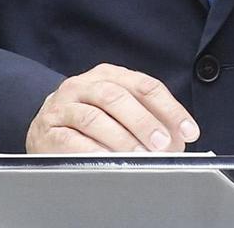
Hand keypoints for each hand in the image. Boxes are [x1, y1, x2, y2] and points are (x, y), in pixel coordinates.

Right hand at [25, 63, 199, 152]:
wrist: (45, 126)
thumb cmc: (90, 117)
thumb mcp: (120, 110)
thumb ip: (148, 119)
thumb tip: (177, 139)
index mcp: (109, 74)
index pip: (145, 86)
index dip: (170, 109)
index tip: (188, 131)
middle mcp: (85, 84)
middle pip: (117, 97)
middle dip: (144, 122)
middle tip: (162, 144)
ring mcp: (64, 105)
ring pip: (94, 117)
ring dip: (120, 138)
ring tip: (138, 156)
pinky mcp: (48, 129)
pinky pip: (70, 139)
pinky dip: (92, 150)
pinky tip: (108, 159)